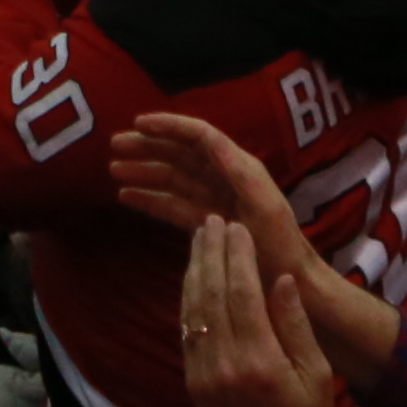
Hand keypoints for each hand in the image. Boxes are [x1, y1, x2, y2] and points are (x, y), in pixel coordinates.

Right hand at [107, 109, 312, 270]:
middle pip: (180, 154)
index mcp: (239, 167)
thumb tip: (209, 141)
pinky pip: (173, 206)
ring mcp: (212, 201)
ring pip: (172, 179)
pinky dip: (150, 200)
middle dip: (148, 146)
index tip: (138, 123)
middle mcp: (223, 178)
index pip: (199, 136)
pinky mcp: (205, 224)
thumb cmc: (282, 244)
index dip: (169, 126)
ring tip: (113, 169)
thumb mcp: (263, 205)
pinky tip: (126, 197)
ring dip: (144, 171)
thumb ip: (239, 172)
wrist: (292, 283)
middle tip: (114, 145)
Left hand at [179, 213, 344, 406]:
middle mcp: (225, 363)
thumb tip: (281, 279)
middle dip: (210, 252)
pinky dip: (187, 297)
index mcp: (260, 360)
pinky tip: (193, 277)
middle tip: (211, 219)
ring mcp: (203, 373)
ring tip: (199, 238)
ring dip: (194, 269)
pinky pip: (185, 330)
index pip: (243, 293)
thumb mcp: (317, 376)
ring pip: (192, 308)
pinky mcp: (192, 381)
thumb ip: (296, 325)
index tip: (238, 226)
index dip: (237, 255)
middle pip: (211, 293)